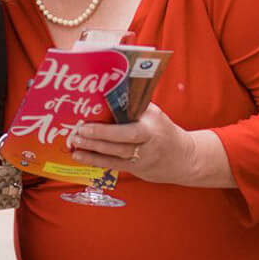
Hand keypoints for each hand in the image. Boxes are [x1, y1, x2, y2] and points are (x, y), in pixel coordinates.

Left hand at [69, 103, 197, 184]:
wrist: (183, 158)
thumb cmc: (163, 130)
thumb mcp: (155, 115)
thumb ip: (135, 106)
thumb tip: (110, 89)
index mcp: (153, 129)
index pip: (130, 131)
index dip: (107, 130)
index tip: (88, 123)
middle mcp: (147, 146)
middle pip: (119, 144)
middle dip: (96, 140)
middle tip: (77, 132)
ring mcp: (141, 161)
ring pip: (113, 158)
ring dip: (92, 152)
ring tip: (74, 145)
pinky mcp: (135, 170)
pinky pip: (112, 166)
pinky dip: (95, 161)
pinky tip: (80, 156)